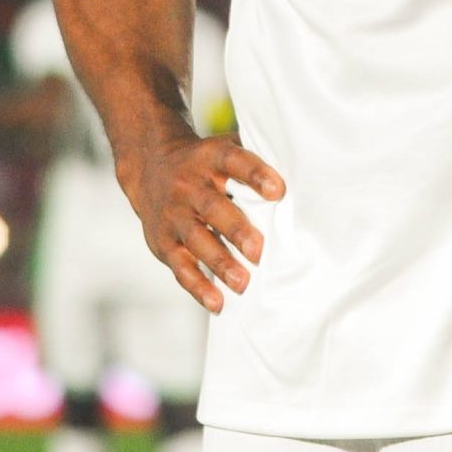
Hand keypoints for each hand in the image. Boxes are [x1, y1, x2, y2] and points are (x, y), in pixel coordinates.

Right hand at [122, 134, 284, 312]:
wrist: (149, 167)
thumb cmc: (203, 164)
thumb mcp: (222, 149)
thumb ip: (255, 158)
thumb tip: (302, 172)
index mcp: (210, 158)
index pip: (234, 161)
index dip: (255, 175)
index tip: (278, 191)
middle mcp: (189, 185)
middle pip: (212, 207)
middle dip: (236, 230)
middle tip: (259, 252)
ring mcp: (174, 215)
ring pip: (197, 240)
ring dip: (220, 263)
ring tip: (243, 283)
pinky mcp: (163, 241)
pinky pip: (180, 266)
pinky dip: (198, 286)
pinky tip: (217, 302)